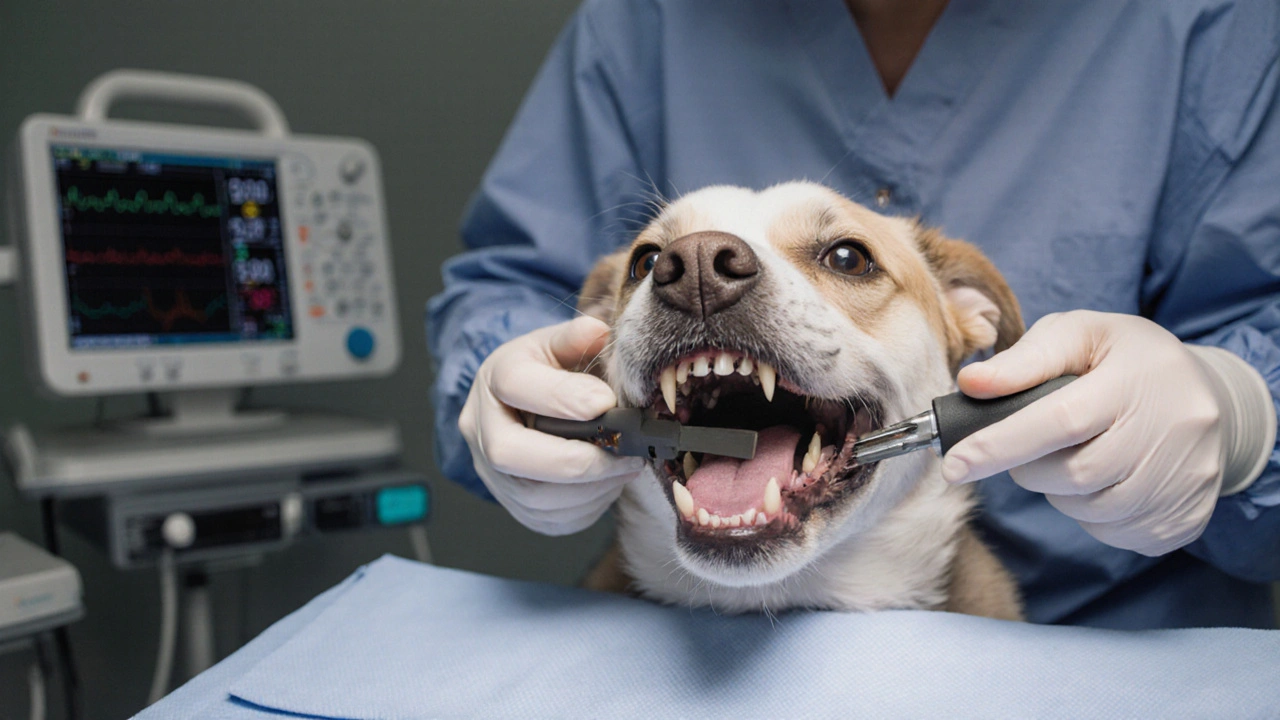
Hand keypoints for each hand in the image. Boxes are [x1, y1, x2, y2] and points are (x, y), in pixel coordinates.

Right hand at [458, 316, 644, 534]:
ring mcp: (490, 471)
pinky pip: (545, 519)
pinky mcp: (511, 503)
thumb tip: (597, 332)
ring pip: (530, 495)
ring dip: (587, 489)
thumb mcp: (558, 344)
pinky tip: (606, 487)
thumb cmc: (546, 371)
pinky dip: (584, 508)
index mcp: (495, 377)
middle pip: (508, 453)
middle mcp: (481, 426)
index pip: (514, 385)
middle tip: (623, 455)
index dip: (560, 397)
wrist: (522, 405)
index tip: (605, 402)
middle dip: (573, 460)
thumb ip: (577, 338)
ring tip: (624, 470)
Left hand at [941, 311, 1232, 555]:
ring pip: (1092, 510)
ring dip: (1062, 494)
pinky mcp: (1186, 518)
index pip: (1060, 421)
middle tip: (1028, 448)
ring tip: (1071, 457)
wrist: (1209, 396)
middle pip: (1074, 475)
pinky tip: (1101, 482)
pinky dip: (1093, 516)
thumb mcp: (1080, 335)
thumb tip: (971, 384)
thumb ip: (1024, 361)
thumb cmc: (1125, 360)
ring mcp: (1186, 480)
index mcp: (1137, 379)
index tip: (955, 465)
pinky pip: (1117, 533)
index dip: (1000, 445)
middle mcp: (1172, 431)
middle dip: (1031, 469)